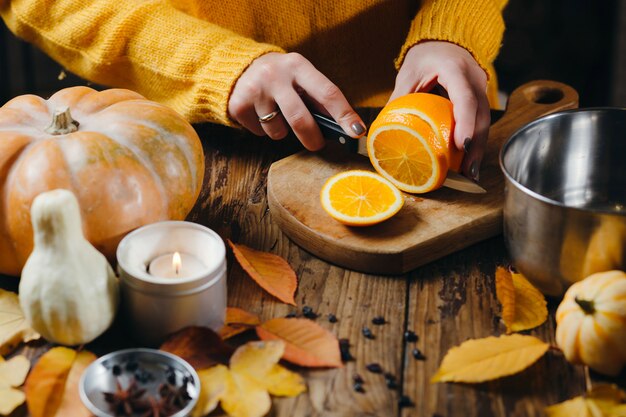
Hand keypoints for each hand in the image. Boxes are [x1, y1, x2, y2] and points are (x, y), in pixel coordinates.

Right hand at [228, 52, 365, 150]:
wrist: (238, 67)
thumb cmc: (282, 78)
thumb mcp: (300, 78)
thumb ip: (319, 99)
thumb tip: (345, 128)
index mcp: (298, 65)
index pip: (327, 93)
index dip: (344, 114)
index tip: (357, 131)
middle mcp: (276, 75)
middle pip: (300, 119)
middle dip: (312, 138)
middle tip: (316, 145)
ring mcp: (255, 90)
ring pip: (278, 130)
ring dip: (282, 132)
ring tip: (277, 115)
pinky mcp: (239, 104)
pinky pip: (260, 133)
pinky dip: (264, 130)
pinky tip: (260, 114)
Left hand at [390, 41, 489, 180]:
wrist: (445, 43)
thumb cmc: (426, 57)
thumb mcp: (409, 74)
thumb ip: (400, 98)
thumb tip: (384, 129)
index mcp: (456, 70)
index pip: (465, 98)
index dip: (464, 122)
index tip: (460, 145)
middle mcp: (475, 79)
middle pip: (480, 116)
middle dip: (474, 145)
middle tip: (466, 171)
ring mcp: (481, 90)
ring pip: (484, 123)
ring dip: (478, 149)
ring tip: (469, 173)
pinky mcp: (480, 100)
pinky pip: (481, 123)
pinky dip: (476, 143)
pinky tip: (469, 162)